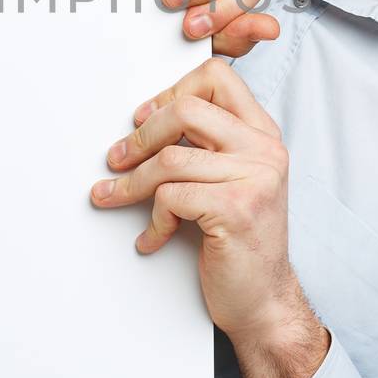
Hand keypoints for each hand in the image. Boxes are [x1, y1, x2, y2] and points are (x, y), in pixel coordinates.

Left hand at [90, 56, 312, 343]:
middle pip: (187, 109)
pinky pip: (172, 197)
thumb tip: (146, 121)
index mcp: (262, 134)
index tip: (145, 117)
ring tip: (113, 197)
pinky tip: (152, 237)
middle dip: (141, 135)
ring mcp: (254, 178)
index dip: (172, 92)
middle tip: (117, 158)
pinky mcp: (236, 209)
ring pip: (169, 159)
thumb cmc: (240, 241)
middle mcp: (265, 150)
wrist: (264, 300)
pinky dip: (153, 220)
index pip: (217, 78)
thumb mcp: (233, 181)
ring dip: (130, 184)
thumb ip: (206, 146)